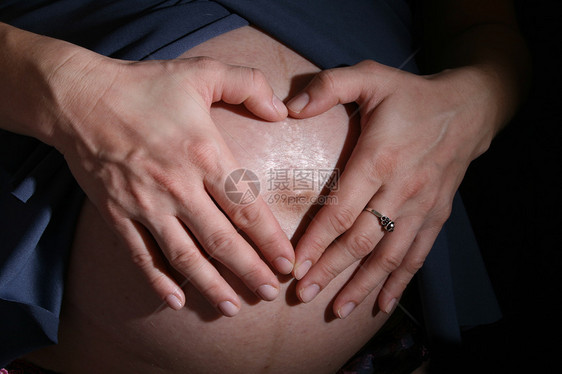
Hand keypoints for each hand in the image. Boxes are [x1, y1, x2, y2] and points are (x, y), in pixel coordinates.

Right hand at [50, 54, 294, 315]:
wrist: (78, 98)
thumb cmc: (144, 85)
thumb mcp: (202, 72)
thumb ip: (248, 84)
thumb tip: (282, 112)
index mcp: (204, 153)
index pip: (247, 208)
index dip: (270, 240)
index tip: (288, 262)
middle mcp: (178, 186)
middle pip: (222, 241)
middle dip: (250, 271)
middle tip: (270, 292)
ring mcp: (145, 205)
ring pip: (185, 257)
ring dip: (211, 286)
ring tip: (233, 308)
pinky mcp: (117, 214)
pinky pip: (141, 256)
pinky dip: (158, 281)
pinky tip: (175, 301)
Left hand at [287, 60, 497, 317]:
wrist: (468, 108)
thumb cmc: (410, 94)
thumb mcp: (369, 76)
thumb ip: (329, 87)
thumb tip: (288, 108)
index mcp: (379, 158)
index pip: (342, 211)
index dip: (317, 242)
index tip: (295, 267)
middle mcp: (401, 190)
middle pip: (362, 241)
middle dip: (331, 270)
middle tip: (303, 294)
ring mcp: (422, 207)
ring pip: (390, 256)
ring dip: (362, 285)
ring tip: (337, 310)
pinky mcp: (435, 216)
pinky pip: (417, 255)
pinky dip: (399, 282)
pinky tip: (382, 304)